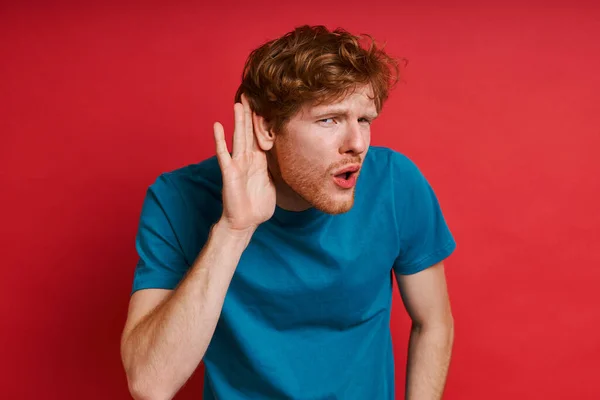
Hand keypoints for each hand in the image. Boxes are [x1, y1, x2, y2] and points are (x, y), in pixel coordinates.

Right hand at [213, 94, 275, 232]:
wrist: (246, 222)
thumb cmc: (258, 206)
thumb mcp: (272, 184)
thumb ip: (275, 170)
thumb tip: (288, 162)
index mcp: (259, 161)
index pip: (260, 136)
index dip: (261, 121)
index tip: (264, 104)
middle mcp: (248, 159)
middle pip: (249, 132)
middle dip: (249, 114)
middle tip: (249, 95)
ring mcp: (237, 164)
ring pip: (239, 138)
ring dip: (238, 121)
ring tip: (238, 104)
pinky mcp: (229, 172)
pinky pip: (224, 154)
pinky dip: (220, 140)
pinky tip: (217, 126)